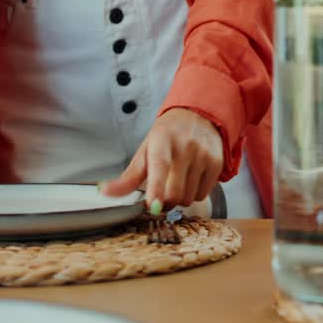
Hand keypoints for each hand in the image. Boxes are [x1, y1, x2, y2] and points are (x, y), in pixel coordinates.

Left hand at [101, 108, 223, 211]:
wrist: (198, 116)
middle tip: (160, 196)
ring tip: (177, 181)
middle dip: (165, 202)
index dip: (155, 189)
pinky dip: (194, 194)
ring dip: (180, 198)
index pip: (159, 167)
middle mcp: (185, 146)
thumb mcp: (145, 151)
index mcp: (162, 141)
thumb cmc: (167, 136)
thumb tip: (105, 192)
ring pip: (189, 197)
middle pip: (175, 193)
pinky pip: (203, 194)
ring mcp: (203, 154)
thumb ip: (128, 177)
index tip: (153, 206)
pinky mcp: (217, 163)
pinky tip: (191, 179)